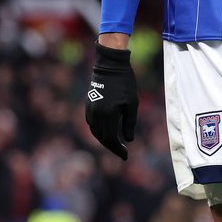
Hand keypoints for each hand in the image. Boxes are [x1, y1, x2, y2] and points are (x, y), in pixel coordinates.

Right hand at [84, 43, 138, 158]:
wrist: (110, 65)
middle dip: (112, 147)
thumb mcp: (132, 103)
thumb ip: (129, 123)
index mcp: (108, 115)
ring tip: (116, 143)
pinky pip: (92, 123)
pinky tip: (107, 131)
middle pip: (102, 138)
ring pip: (95, 131)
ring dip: (105, 139)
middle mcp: (96, 114)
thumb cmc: (125, 82)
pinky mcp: (88, 104)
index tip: (126, 156)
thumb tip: (128, 139)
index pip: (111, 139)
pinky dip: (99, 130)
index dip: (118, 149)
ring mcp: (90, 109)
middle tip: (122, 152)